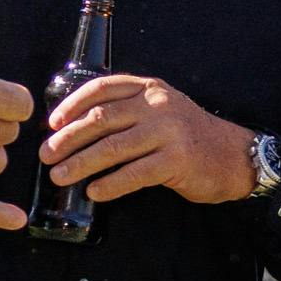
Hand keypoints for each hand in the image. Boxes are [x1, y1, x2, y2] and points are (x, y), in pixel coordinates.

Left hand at [41, 74, 258, 204]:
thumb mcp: (160, 110)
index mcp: (149, 88)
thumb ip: (127, 110)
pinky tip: (94, 191)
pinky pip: (134, 174)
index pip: (102, 89)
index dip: (71, 105)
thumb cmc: (187, 136)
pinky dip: (110, 184)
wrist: (233, 155)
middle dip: (68, 138)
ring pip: (113, 147)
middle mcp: (157, 105)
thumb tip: (75, 129)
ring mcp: (168, 132)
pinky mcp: (176, 160)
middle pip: (101, 119)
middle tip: (47, 154)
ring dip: (81, 164)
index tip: (51, 124)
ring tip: (60, 176)